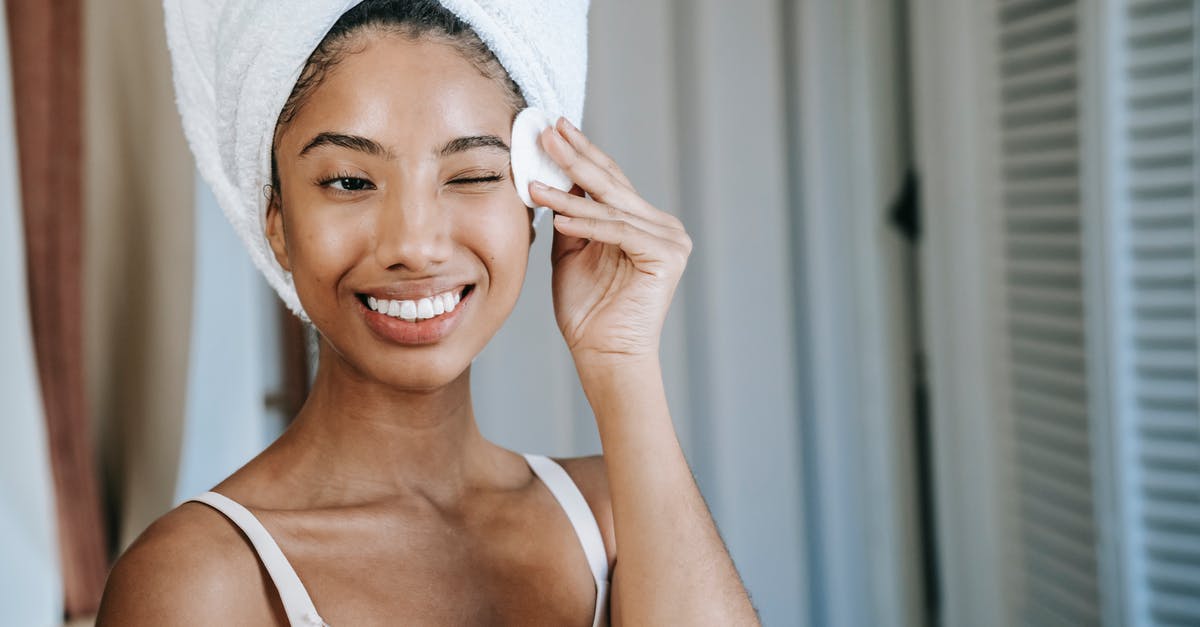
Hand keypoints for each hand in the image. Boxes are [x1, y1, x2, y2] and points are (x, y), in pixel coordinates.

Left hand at [528, 117, 691, 365]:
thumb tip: (552, 176)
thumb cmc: (587, 310)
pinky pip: (620, 231)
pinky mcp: (667, 256)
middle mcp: (661, 225)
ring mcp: (670, 239)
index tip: (551, 129)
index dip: (579, 153)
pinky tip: (559, 217)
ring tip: (535, 182)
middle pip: (612, 184)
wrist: (604, 354)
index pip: (608, 180)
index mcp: (642, 222)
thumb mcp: (570, 251)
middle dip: (575, 156)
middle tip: (547, 131)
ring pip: (612, 206)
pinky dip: (588, 224)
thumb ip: (568, 214)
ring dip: (570, 192)